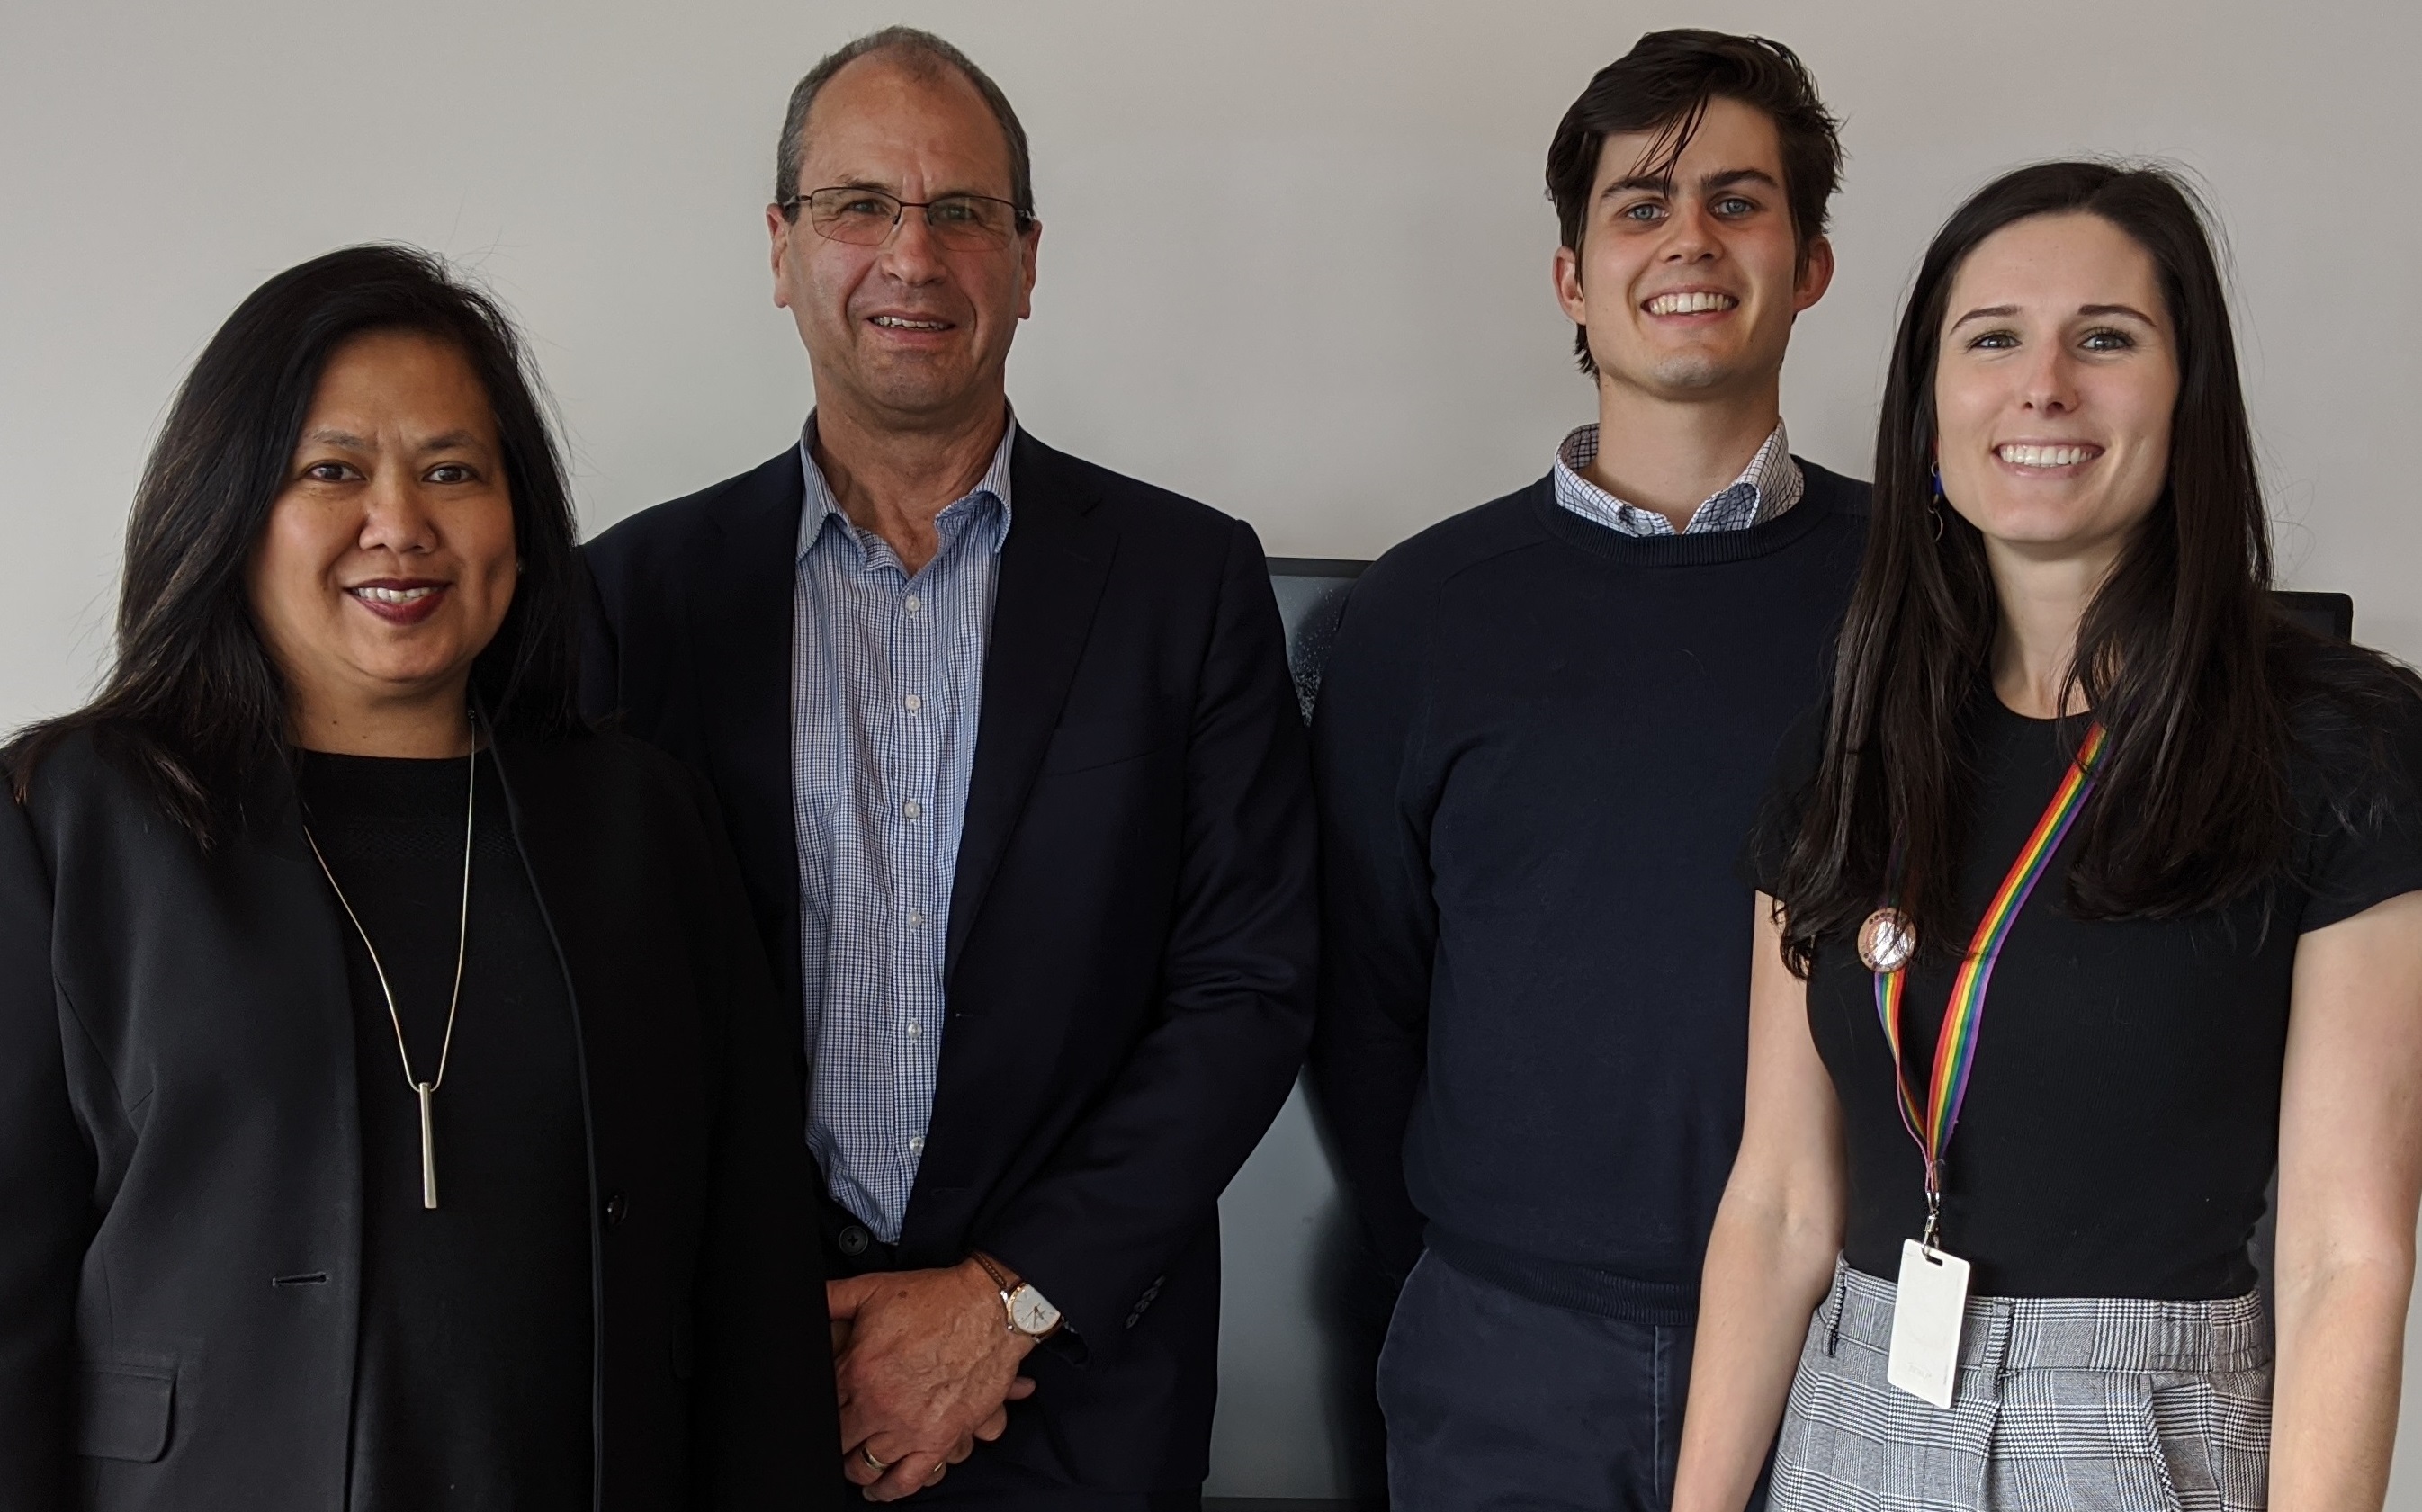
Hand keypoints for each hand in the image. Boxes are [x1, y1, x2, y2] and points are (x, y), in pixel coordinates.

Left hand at [829, 1261, 1038, 1501]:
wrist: (991, 1309)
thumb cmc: (937, 1298)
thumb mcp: (873, 1288)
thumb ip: (831, 1297)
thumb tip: (803, 1302)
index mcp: (856, 1371)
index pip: (820, 1409)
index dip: (816, 1412)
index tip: (821, 1412)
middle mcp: (879, 1406)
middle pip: (839, 1443)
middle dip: (834, 1443)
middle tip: (836, 1438)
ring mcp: (909, 1427)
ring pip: (866, 1466)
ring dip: (856, 1469)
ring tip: (854, 1464)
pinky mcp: (940, 1440)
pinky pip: (907, 1481)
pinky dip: (889, 1490)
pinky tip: (880, 1488)